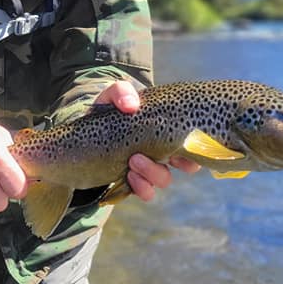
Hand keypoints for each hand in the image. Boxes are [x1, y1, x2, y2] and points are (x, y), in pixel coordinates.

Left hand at [94, 80, 199, 201]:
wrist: (83, 135)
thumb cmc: (106, 111)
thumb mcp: (112, 96)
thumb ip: (121, 91)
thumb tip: (131, 105)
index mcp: (166, 127)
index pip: (194, 139)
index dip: (199, 146)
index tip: (187, 143)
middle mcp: (163, 149)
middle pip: (187, 163)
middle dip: (181, 161)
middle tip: (152, 151)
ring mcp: (149, 167)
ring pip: (164, 178)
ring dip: (153, 172)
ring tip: (132, 162)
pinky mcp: (135, 182)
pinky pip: (148, 192)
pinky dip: (143, 188)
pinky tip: (130, 177)